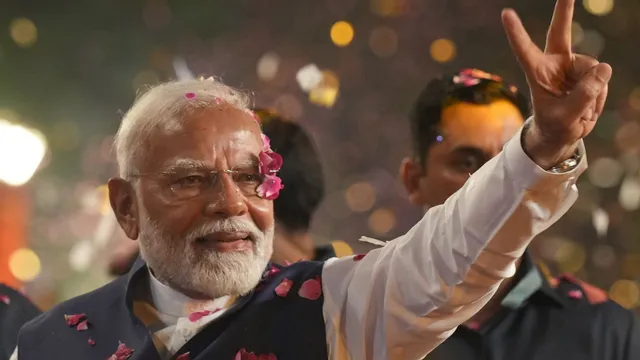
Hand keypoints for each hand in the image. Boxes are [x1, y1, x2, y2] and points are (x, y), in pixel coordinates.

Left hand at [502, 0, 611, 168]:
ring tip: (580, 109)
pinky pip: (603, 79)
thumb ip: (583, 95)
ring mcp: (572, 66)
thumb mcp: (565, 116)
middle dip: (564, 10)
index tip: (506, 14)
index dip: (516, 33)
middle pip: (559, 32)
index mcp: (536, 72)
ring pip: (593, 70)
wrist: (562, 134)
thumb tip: (605, 68)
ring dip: (593, 93)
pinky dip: (599, 96)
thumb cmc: (554, 126)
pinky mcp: (588, 72)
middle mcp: (554, 64)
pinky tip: (588, 105)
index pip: (524, 50)